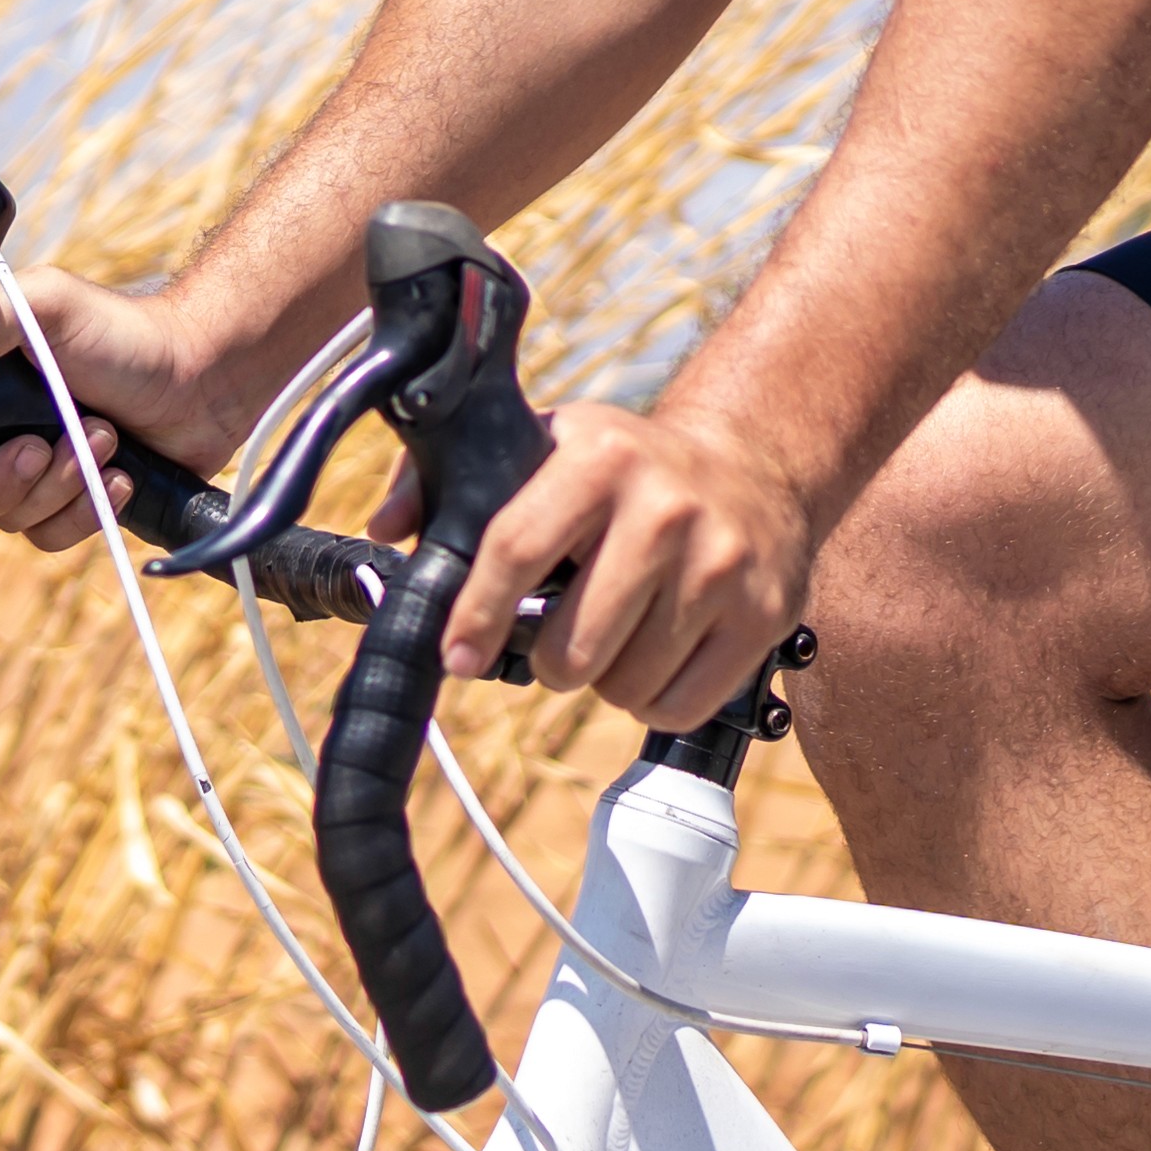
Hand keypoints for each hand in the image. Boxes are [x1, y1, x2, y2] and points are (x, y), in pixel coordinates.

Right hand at [0, 266, 250, 555]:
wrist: (201, 377)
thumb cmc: (119, 329)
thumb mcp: (41, 302)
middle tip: (44, 446)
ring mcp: (11, 462)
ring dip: (53, 485)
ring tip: (102, 440)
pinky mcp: (56, 499)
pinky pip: (41, 535)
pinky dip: (81, 511)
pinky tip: (117, 476)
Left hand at [443, 393, 812, 725]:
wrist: (756, 465)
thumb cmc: (626, 468)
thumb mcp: (547, 444)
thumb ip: (450, 479)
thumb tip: (387, 530)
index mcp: (599, 457)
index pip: (515, 549)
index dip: (476, 615)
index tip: (460, 655)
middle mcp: (665, 508)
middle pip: (572, 648)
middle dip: (552, 660)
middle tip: (563, 636)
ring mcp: (721, 564)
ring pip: (624, 686)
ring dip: (606, 679)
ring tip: (620, 632)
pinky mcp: (763, 614)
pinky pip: (678, 707)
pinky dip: (655, 699)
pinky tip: (660, 651)